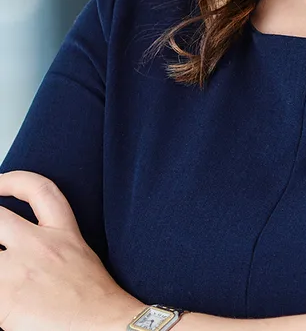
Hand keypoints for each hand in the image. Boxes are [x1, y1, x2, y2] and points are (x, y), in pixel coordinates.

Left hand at [0, 170, 143, 330]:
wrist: (105, 326)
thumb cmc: (93, 299)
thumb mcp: (78, 254)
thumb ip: (52, 241)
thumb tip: (16, 243)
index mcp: (63, 232)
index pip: (39, 189)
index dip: (14, 179)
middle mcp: (40, 246)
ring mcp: (19, 273)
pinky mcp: (5, 302)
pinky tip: (0, 301)